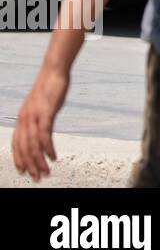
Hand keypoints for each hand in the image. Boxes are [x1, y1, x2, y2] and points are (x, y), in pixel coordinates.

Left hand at [12, 67, 68, 181]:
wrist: (53, 71)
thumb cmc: (49, 87)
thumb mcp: (40, 105)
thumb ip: (38, 118)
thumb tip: (41, 128)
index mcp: (22, 119)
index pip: (17, 145)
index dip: (19, 160)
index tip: (25, 172)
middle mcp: (25, 120)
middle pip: (24, 149)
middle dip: (30, 166)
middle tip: (38, 178)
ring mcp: (34, 117)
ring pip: (33, 146)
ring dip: (39, 162)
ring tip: (46, 172)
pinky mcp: (46, 114)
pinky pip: (44, 136)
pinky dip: (48, 149)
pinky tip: (53, 157)